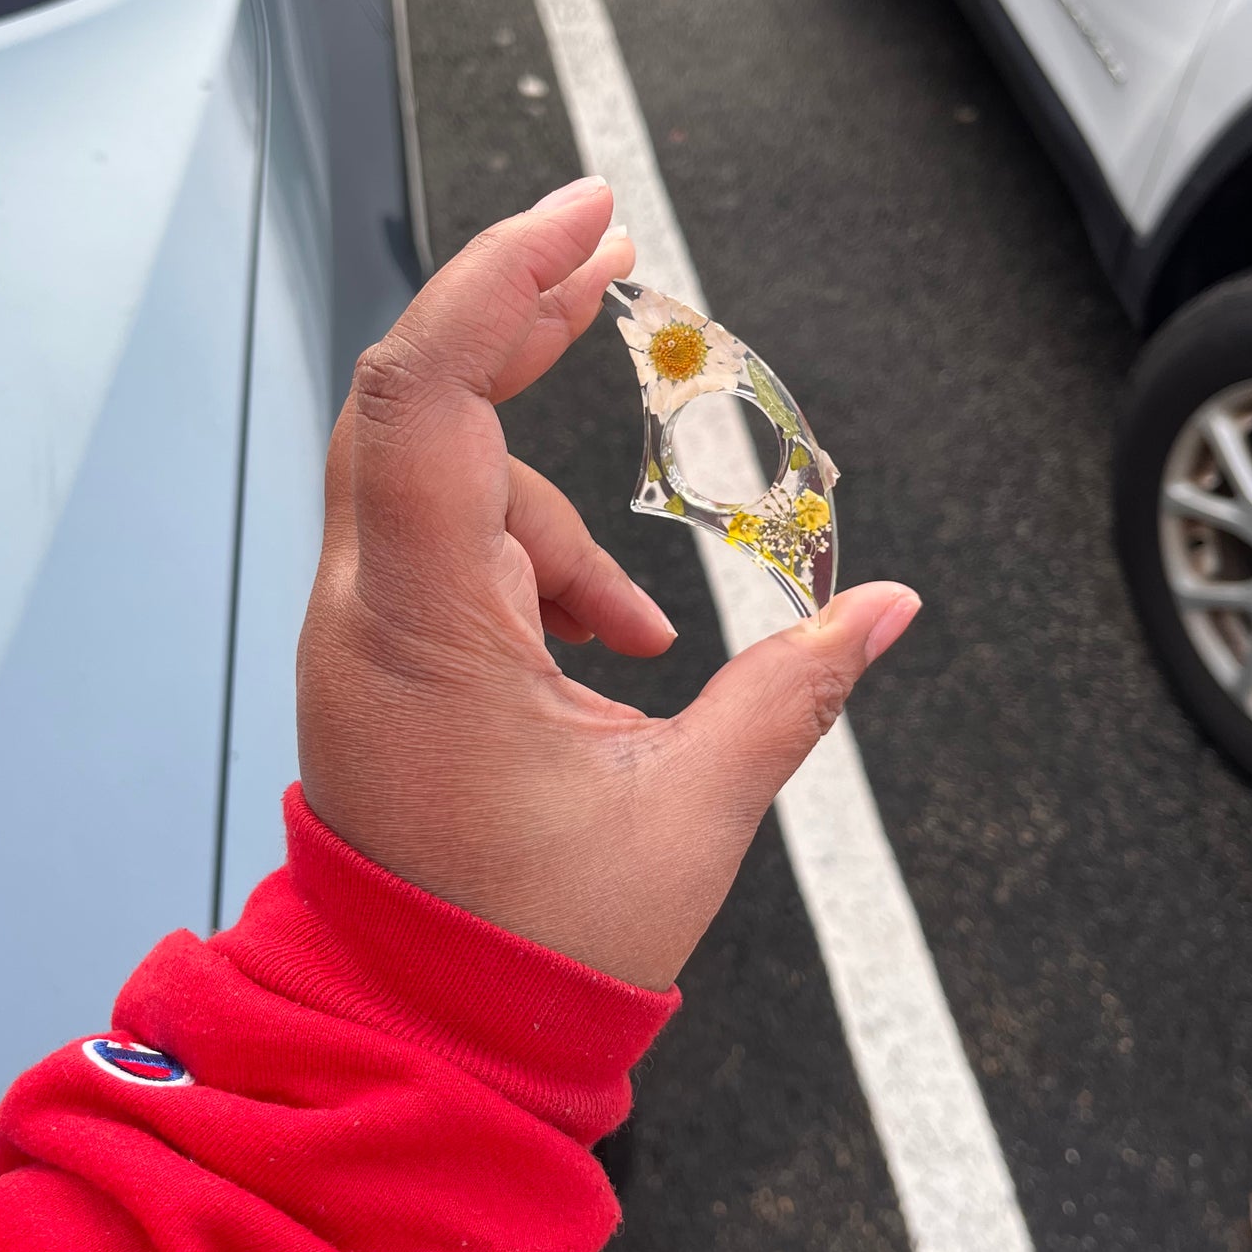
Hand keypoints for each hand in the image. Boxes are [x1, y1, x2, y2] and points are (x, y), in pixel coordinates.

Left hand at [296, 178, 918, 988]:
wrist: (423, 1032)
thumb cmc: (528, 949)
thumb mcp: (686, 816)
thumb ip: (791, 693)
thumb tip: (883, 607)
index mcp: (421, 631)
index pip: (423, 396)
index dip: (498, 282)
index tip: (586, 218)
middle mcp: (369, 608)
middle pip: (420, 395)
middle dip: (518, 315)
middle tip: (609, 260)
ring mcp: (367, 625)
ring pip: (451, 478)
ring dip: (558, 518)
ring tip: (630, 643)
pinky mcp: (386, 646)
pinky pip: (455, 544)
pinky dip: (538, 562)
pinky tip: (601, 645)